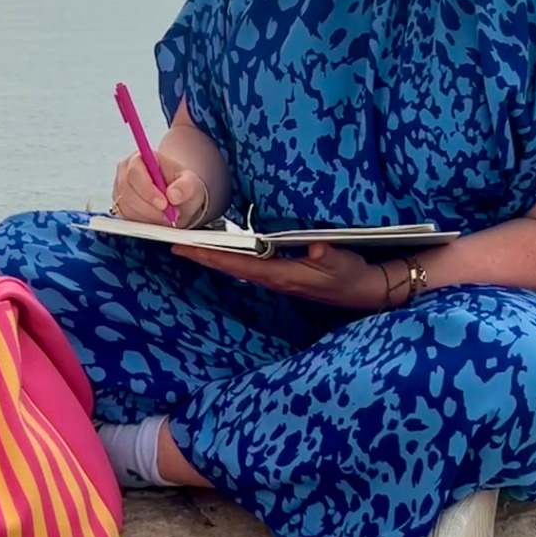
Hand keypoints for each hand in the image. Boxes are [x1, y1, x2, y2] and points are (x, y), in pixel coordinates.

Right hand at [112, 151, 211, 226]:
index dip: (147, 190)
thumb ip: (185, 186)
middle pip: (127, 192)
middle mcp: (125, 172)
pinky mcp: (120, 206)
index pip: (135, 172)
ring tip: (166, 217)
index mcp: (140, 159)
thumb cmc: (181, 186)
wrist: (176, 197)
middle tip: (168, 215)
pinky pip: (126, 218)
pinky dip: (143, 223)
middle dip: (149, 208)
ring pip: (126, 208)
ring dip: (147, 217)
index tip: (163, 204)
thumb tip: (173, 195)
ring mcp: (120, 190)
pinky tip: (157, 220)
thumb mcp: (191, 183)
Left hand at [172, 241, 388, 310]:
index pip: (238, 263)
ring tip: (190, 245)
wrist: (361, 291)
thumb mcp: (342, 263)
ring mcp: (275, 277)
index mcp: (281, 274)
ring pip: (236, 266)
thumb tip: (314, 250)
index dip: (212, 255)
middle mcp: (272, 277)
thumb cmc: (350, 275)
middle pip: (229, 266)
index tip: (187, 248)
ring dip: (213, 256)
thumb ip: (327, 256)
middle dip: (202, 255)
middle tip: (174, 245)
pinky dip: (229, 256)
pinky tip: (221, 248)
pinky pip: (247, 264)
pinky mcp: (280, 273)